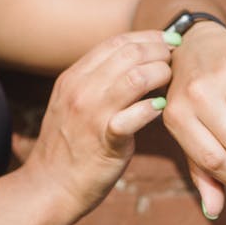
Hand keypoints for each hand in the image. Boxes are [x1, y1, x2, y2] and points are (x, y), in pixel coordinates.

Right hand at [24, 31, 171, 214]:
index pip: (115, 43)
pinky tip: (162, 109)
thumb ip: (96, 85)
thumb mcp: (73, 106)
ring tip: (171, 80)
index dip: (146, 38)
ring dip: (160, 74)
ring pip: (136, 77)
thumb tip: (131, 68)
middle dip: (159, 51)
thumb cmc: (69, 148)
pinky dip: (153, 109)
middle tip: (176, 58)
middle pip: (129, 54)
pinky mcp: (106, 140)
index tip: (166, 41)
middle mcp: (81, 90)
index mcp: (73, 78)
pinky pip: (135, 116)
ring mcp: (92, 114)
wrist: (49, 187)